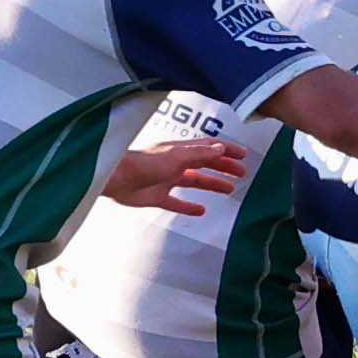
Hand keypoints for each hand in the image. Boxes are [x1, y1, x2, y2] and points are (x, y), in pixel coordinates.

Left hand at [102, 137, 246, 212]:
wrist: (115, 178)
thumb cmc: (143, 163)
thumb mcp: (176, 155)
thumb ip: (199, 153)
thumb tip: (220, 148)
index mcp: (181, 150)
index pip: (209, 147)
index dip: (226, 150)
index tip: (242, 155)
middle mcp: (175, 163)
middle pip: (205, 164)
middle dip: (224, 167)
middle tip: (241, 173)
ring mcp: (166, 180)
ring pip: (195, 182)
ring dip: (212, 184)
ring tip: (229, 189)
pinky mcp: (157, 197)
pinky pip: (177, 203)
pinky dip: (190, 207)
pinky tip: (201, 210)